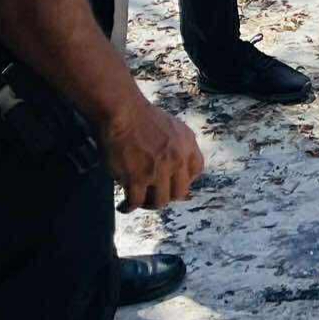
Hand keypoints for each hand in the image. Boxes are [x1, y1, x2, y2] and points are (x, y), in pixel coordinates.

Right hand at [101, 97, 203, 212]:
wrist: (122, 111)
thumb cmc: (141, 117)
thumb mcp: (171, 128)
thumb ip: (178, 146)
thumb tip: (175, 170)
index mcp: (187, 144)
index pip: (196, 171)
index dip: (185, 180)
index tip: (173, 183)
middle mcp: (177, 159)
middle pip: (179, 192)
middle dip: (166, 196)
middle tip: (153, 196)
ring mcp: (158, 170)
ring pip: (160, 201)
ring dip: (148, 204)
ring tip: (138, 201)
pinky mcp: (137, 178)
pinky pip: (136, 202)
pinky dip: (129, 207)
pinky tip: (123, 206)